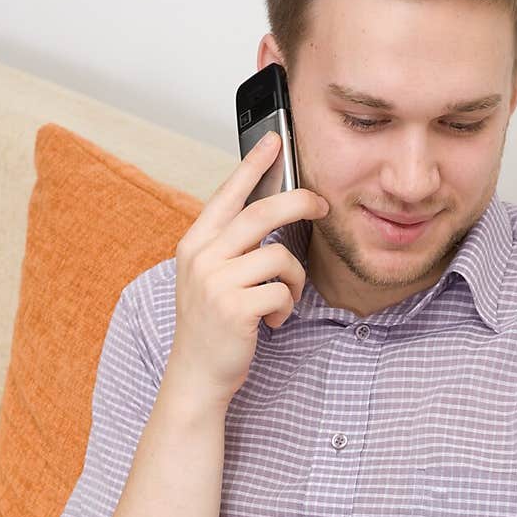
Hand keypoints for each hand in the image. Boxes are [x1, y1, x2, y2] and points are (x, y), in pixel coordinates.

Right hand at [169, 132, 328, 404]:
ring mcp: (216, 283)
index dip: (253, 165)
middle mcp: (202, 258)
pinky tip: (271, 321)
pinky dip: (286, 308)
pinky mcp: (235, 309)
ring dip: (293, 280)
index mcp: (195, 245)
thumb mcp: (209, 278)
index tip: (274, 139)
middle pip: (262, 213)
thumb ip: (229, 246)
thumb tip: (270, 211)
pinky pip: (282, 292)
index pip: (228, 194)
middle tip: (322, 203)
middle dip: (299, 202)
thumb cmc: (211, 327)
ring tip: (282, 299)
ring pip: (280, 258)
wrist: (196, 376)